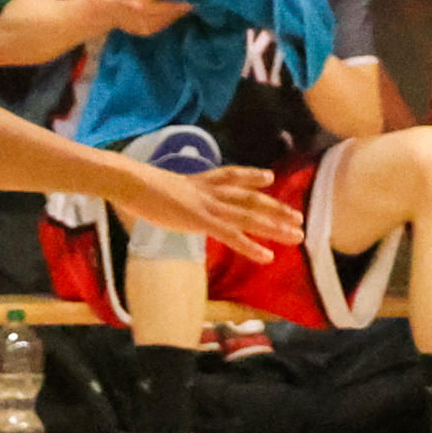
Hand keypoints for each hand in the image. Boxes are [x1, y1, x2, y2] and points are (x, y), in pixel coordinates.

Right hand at [86, 0, 193, 39]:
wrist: (106, 9)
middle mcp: (143, 5)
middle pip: (171, 6)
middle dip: (185, 3)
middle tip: (197, 0)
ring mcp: (143, 19)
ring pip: (169, 18)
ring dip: (179, 13)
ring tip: (188, 7)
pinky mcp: (145, 29)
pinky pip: (163, 25)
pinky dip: (170, 20)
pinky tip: (174, 15)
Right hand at [111, 158, 302, 261]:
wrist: (133, 183)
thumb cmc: (138, 187)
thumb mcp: (160, 188)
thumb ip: (171, 194)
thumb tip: (165, 197)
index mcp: (200, 181)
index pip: (231, 176)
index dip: (251, 177)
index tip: (269, 177)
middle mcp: (211, 191)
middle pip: (251, 198)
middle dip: (276, 208)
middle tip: (298, 216)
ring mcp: (209, 206)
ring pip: (250, 216)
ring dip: (276, 227)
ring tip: (297, 235)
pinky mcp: (202, 221)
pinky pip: (233, 236)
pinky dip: (252, 247)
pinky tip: (267, 257)